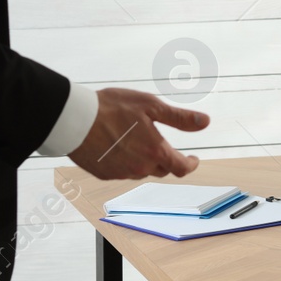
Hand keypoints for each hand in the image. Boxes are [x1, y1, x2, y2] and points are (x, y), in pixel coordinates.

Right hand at [67, 88, 210, 180]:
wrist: (75, 119)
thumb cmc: (111, 108)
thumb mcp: (151, 106)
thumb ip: (180, 118)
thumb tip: (205, 122)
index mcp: (155, 152)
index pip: (181, 168)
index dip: (190, 164)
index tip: (193, 159)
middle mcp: (139, 168)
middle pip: (161, 170)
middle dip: (166, 159)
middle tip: (163, 145)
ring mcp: (121, 174)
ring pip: (141, 171)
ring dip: (144, 160)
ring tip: (136, 140)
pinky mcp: (104, 174)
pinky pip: (122, 171)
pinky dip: (125, 161)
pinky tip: (118, 146)